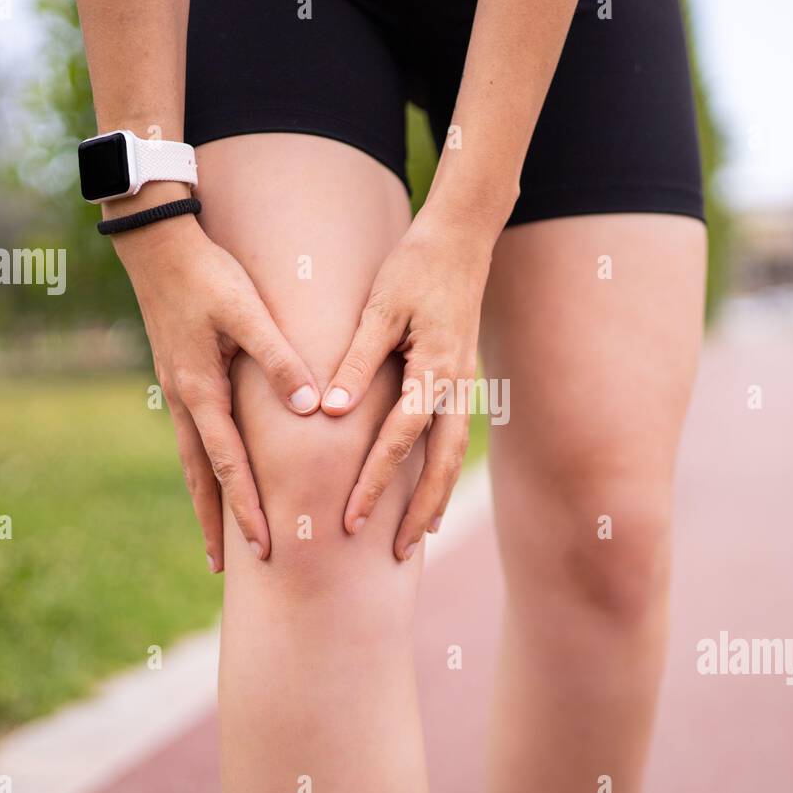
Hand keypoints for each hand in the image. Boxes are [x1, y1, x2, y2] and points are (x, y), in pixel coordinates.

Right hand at [115, 217, 320, 569]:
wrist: (157, 245)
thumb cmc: (208, 275)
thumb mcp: (247, 312)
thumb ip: (279, 359)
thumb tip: (310, 408)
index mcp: (202, 391)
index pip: (228, 465)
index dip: (247, 508)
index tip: (262, 546)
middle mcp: (185, 401)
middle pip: (201, 478)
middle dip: (216, 522)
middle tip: (226, 568)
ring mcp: (178, 392)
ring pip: (194, 461)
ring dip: (207, 501)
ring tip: (217, 539)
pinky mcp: (182, 379)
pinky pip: (195, 437)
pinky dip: (205, 467)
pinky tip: (216, 477)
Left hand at [322, 211, 493, 559]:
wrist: (462, 238)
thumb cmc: (415, 267)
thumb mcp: (380, 309)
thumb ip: (355, 361)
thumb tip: (329, 413)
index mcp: (435, 370)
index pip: (399, 439)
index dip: (375, 482)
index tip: (351, 518)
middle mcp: (455, 386)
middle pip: (441, 465)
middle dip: (419, 511)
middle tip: (397, 554)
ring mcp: (463, 385)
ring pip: (452, 457)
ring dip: (436, 499)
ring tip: (419, 539)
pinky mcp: (459, 380)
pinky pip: (451, 438)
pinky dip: (441, 471)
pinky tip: (429, 492)